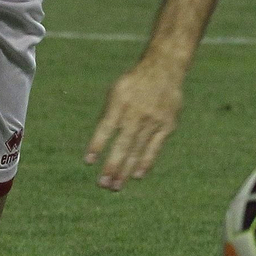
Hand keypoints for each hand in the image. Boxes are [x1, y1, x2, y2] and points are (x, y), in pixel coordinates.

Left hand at [83, 56, 184, 190]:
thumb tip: (99, 144)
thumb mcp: (117, 91)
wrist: (164, 68)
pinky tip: (137, 176)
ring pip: (138, 150)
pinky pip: (155, 148)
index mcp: (121, 102)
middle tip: (103, 184)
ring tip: (116, 186)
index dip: (97, 144)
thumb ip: (109, 115)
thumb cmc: (134, 83)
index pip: (106, 127)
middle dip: (112, 166)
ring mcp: (153, 120)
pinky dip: (146, 162)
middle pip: (123, 144)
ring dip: (126, 170)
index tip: (88, 161)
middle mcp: (137, 113)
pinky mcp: (167, 125)